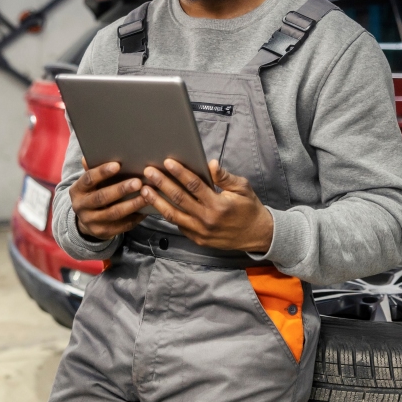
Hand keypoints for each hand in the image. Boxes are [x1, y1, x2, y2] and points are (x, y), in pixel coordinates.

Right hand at [71, 158, 148, 239]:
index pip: (88, 179)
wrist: (85, 221)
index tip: (118, 165)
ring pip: (113, 213)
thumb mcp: (89, 182)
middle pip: (102, 198)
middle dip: (121, 189)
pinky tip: (146, 210)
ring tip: (147, 196)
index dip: (102, 172)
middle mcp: (81, 207)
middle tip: (138, 182)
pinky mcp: (102, 233)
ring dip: (131, 204)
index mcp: (77, 190)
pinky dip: (134, 218)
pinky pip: (121, 226)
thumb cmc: (92, 193)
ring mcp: (91, 222)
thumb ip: (92, 170)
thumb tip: (90, 155)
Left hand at [141, 160, 273, 252]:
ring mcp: (201, 231)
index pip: (194, 185)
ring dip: (157, 201)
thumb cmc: (249, 208)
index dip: (180, 173)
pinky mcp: (198, 239)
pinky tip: (157, 205)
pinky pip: (179, 225)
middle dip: (162, 183)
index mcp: (219, 204)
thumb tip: (209, 163)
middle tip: (148, 172)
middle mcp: (207, 219)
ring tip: (144, 190)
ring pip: (173, 215)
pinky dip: (167, 215)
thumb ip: (224, 177)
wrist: (256, 235)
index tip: (167, 162)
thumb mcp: (242, 188)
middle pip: (179, 198)